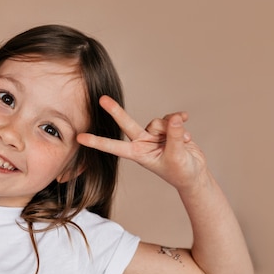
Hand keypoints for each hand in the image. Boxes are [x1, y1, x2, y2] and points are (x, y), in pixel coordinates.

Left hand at [77, 95, 207, 190]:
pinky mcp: (167, 128)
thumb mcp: (177, 157)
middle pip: (127, 123)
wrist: (193, 173)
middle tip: (102, 99)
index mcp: (137, 153)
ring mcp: (154, 134)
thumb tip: (174, 118)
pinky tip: (186, 119)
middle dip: (115, 111)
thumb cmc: (181, 172)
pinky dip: (180, 120)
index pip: (114, 147)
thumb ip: (174, 136)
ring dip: (173, 129)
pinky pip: (171, 117)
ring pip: (158, 121)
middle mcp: (142, 141)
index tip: (80, 138)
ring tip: (185, 141)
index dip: (97, 142)